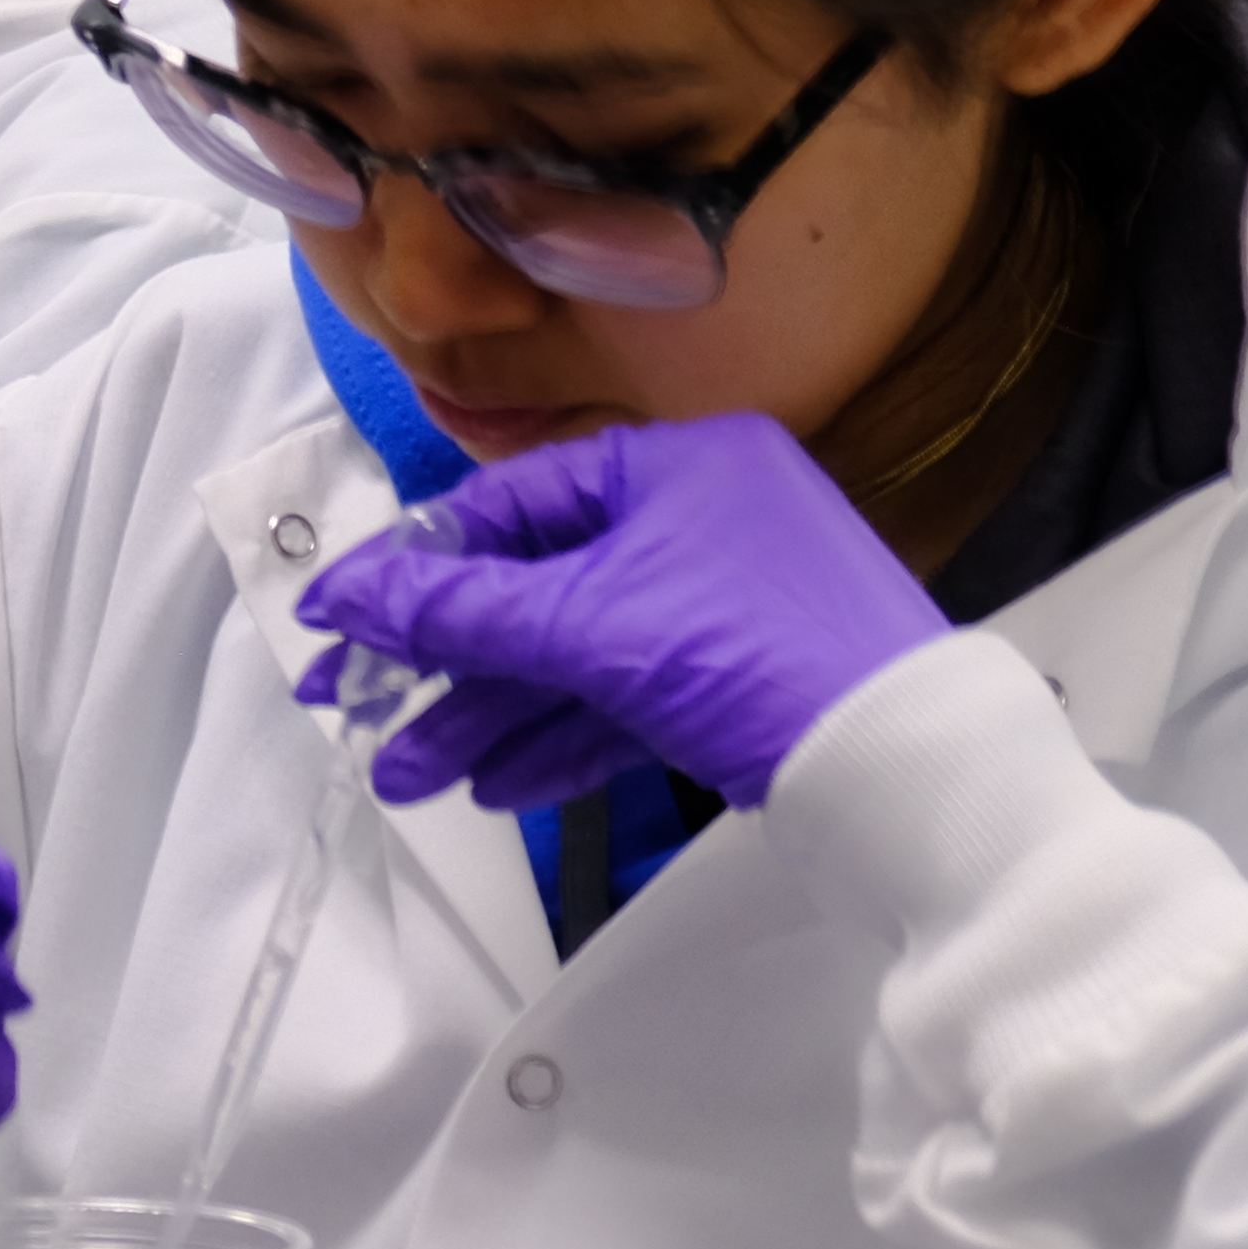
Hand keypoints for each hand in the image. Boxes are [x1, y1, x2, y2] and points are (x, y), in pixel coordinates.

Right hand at [294, 414, 948, 807]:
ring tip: (411, 772)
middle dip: (443, 661)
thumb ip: (462, 611)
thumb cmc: (765, 656)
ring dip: (488, 715)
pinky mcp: (737, 683)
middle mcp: (702, 521)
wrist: (905, 768)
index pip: (514, 502)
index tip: (342, 619)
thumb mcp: (592, 625)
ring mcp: (723, 606)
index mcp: (677, 466)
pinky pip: (622, 700)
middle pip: (536, 584)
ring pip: (573, 655)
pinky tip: (499, 782)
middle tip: (356, 705)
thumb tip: (353, 596)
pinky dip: (559, 737)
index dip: (417, 564)